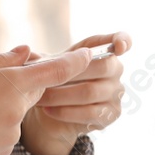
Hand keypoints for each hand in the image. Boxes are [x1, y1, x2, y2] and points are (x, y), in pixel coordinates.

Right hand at [0, 45, 95, 154]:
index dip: (75, 61)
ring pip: (18, 110)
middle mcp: (17, 111)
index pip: (55, 71)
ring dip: (2, 105)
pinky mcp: (4, 151)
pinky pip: (7, 129)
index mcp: (8, 85)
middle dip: (21, 82)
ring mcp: (13, 135)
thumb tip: (25, 52)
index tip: (89, 54)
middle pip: (34, 89)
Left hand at [20, 31, 130, 154]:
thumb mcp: (44, 66)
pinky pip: (90, 112)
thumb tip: (30, 55)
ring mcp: (116, 93)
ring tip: (39, 98)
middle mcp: (115, 70)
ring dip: (61, 95)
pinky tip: (49, 110)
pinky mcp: (111, 114)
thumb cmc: (52, 81)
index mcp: (103, 51)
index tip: (120, 47)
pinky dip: (65, 112)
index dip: (124, 41)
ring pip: (90, 91)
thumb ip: (40, 59)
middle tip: (44, 80)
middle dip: (69, 73)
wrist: (49, 113)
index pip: (122, 41)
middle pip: (101, 66)